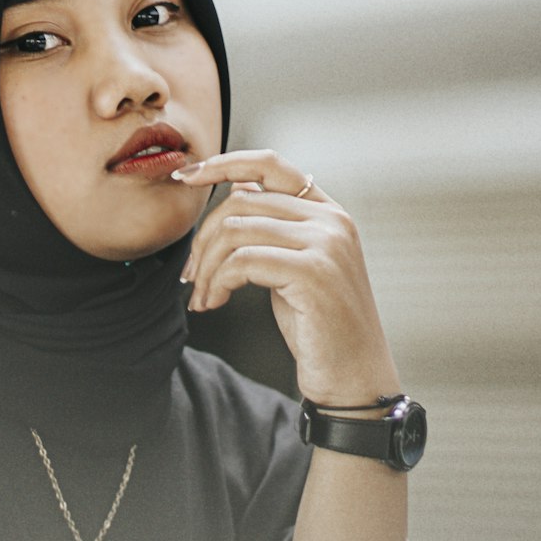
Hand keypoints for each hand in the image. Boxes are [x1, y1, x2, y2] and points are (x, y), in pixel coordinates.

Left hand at [174, 150, 398, 405]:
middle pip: (242, 201)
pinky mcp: (314, 273)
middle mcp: (332, 220)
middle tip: (191, 275)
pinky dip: (217, 281)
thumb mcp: (293, 266)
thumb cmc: (320, 326)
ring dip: (206, 266)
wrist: (354, 378)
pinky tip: (215, 302)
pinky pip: (242, 262)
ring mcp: (326, 244)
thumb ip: (272, 227)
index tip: (187, 176)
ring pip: (236, 230)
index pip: (269, 164)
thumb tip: (235, 189)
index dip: (223, 163)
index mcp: (328, 212)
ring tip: (203, 295)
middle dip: (203, 238)